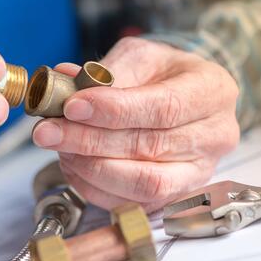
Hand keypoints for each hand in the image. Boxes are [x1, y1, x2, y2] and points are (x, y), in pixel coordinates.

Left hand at [32, 37, 239, 212]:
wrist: (185, 101)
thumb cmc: (163, 76)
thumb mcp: (142, 57)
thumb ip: (107, 72)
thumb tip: (64, 81)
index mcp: (212, 92)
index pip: (163, 107)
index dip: (114, 111)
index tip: (71, 106)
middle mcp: (213, 137)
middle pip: (148, 147)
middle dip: (90, 141)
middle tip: (47, 131)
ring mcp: (197, 172)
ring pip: (141, 183)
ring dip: (91, 167)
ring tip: (60, 147)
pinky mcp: (174, 194)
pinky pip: (132, 202)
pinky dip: (95, 187)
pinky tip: (74, 165)